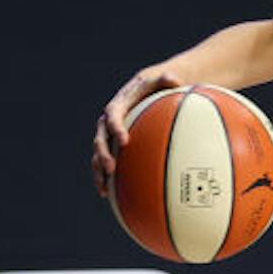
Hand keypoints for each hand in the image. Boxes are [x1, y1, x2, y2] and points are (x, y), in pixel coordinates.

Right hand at [92, 70, 181, 196]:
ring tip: (103, 187)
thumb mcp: (162, 80)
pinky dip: (104, 177)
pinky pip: (104, 161)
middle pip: (100, 136)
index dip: (115, 127)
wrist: (146, 90)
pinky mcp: (112, 145)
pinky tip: (107, 194)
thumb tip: (174, 79)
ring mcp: (109, 134)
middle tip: (112, 168)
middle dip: (103, 153)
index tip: (124, 140)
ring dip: (98, 169)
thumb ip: (166, 80)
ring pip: (98, 152)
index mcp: (120, 103)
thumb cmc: (157, 86)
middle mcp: (109, 120)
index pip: (113, 114)